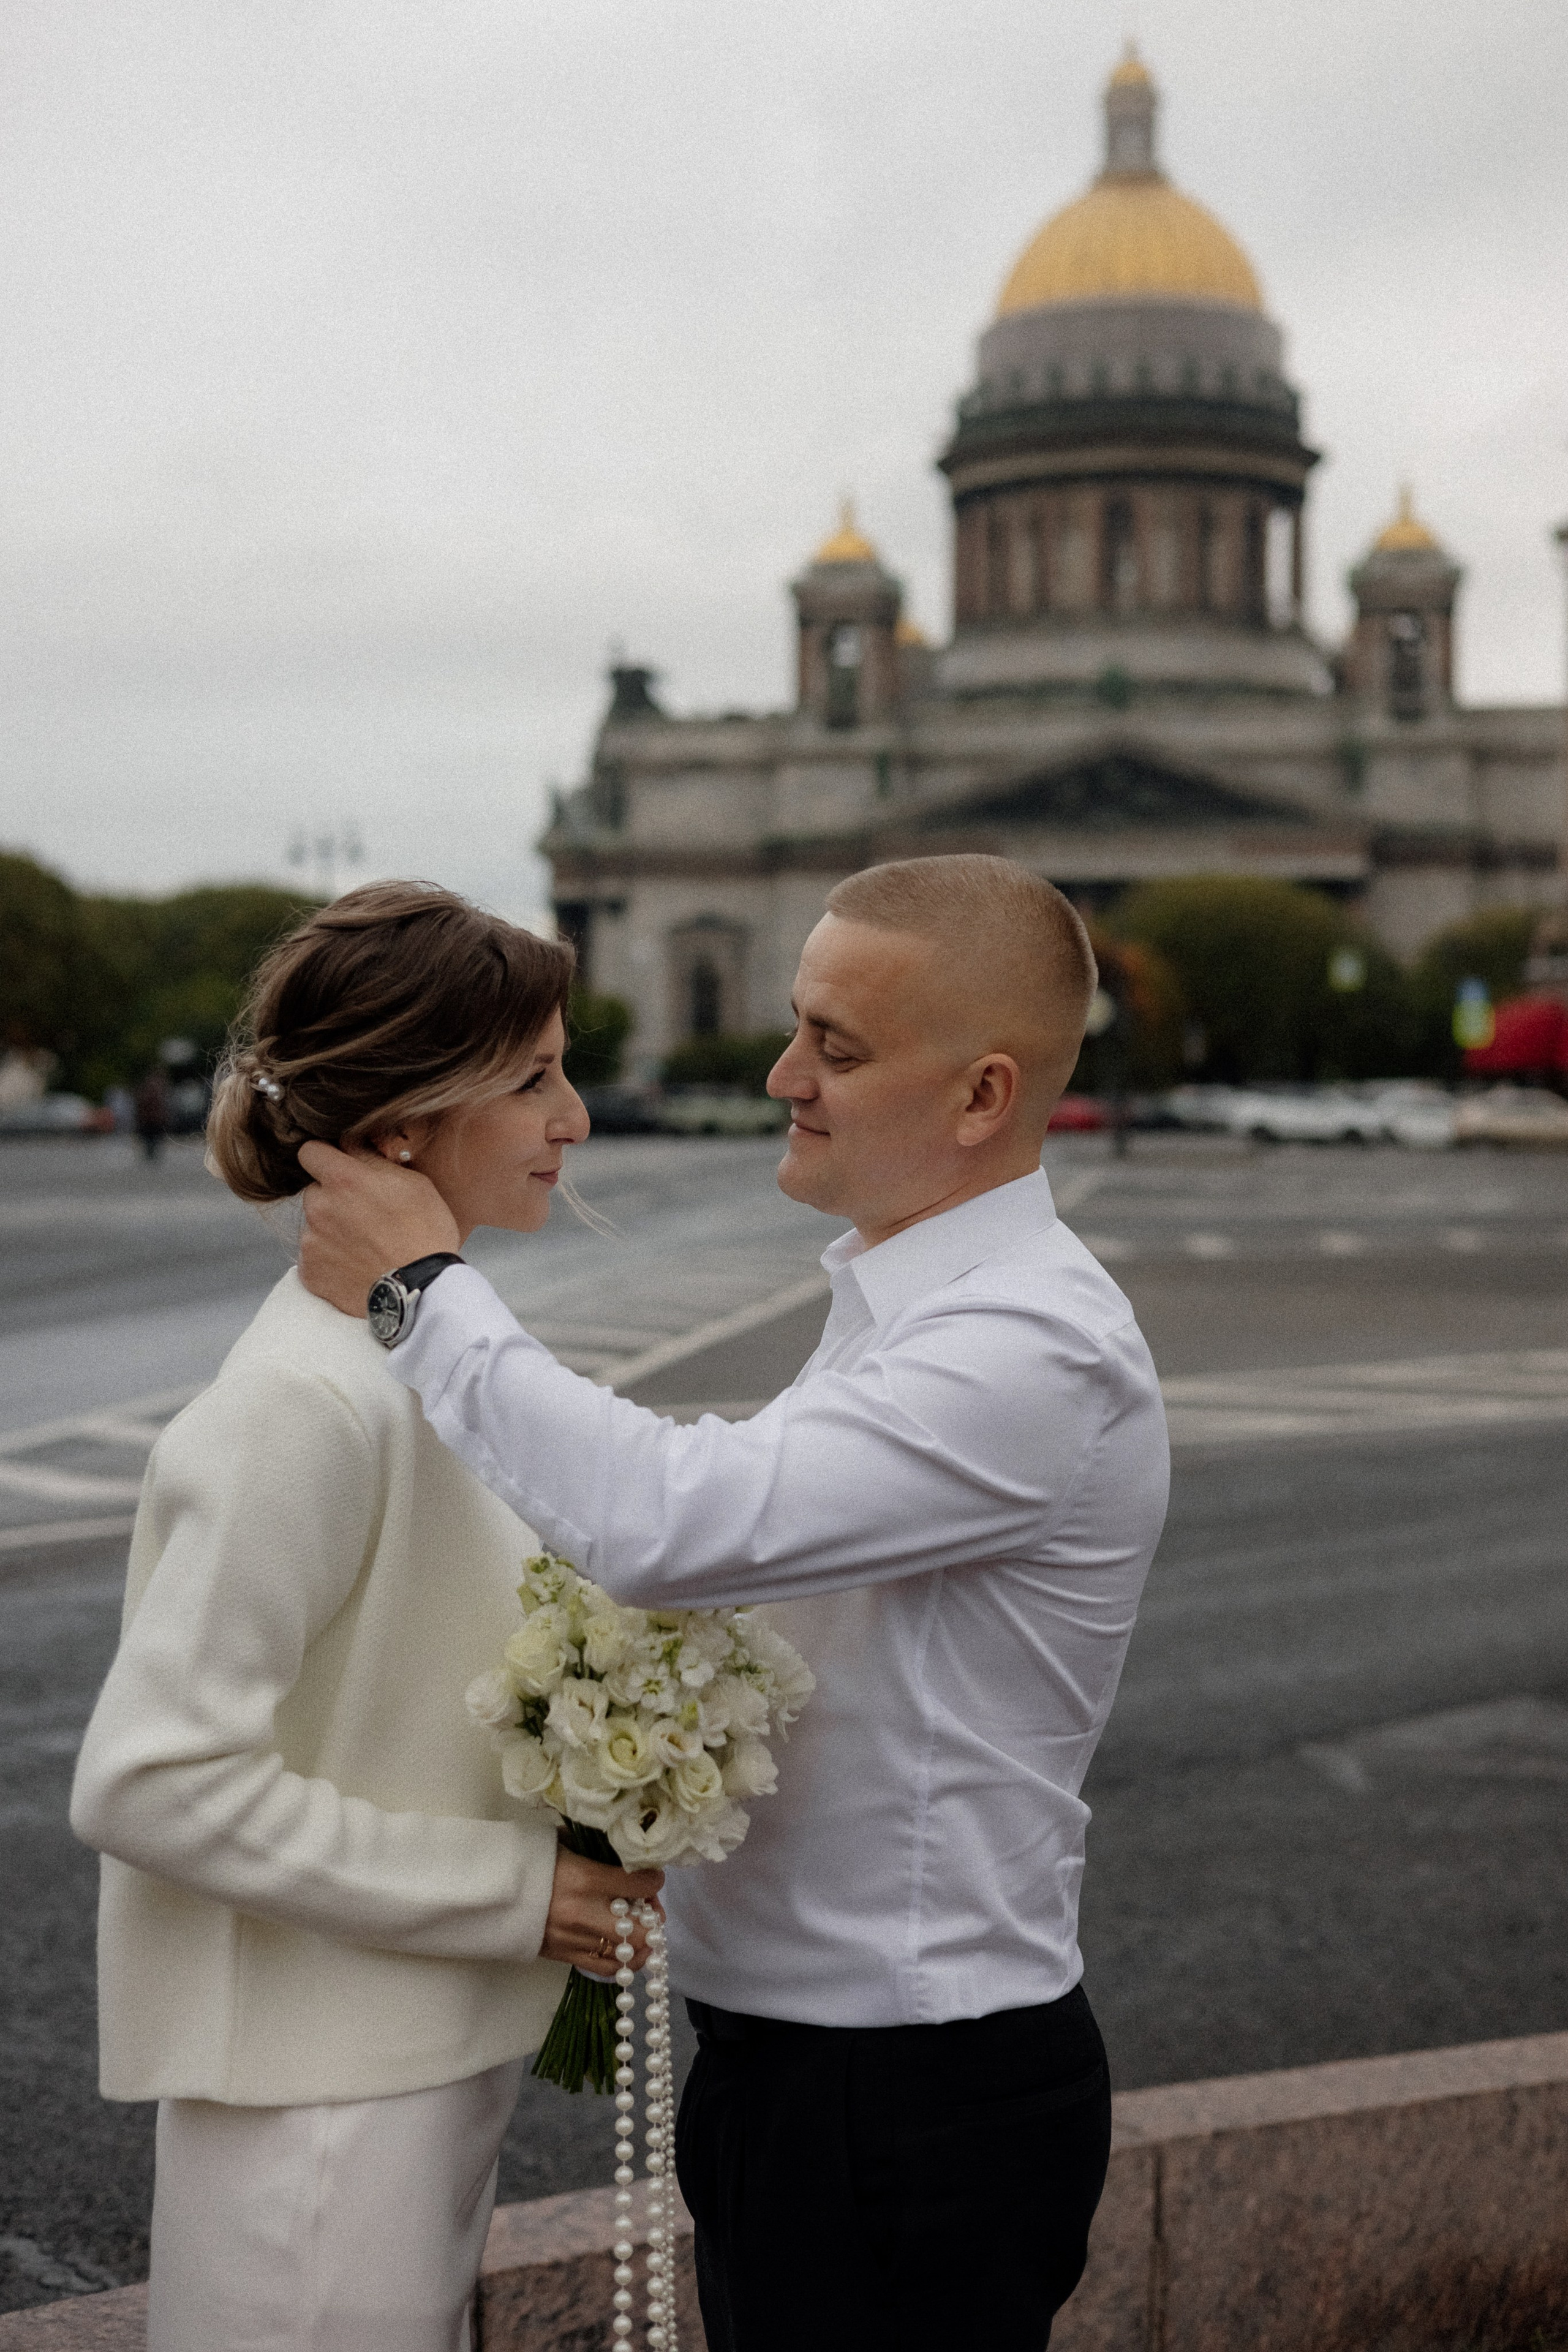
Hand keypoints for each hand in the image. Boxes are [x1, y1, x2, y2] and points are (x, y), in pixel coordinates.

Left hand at [297, 1141, 459, 1315]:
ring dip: (332, 1231)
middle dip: (333, 1198)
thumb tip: (352, 1145)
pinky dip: (330, 1261)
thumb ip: (374, 1160)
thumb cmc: (425, 1234)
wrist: (422, 1291)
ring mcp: (310, 1242)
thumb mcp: (413, 1183)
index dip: (325, 1158)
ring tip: (364, 1247)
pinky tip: (356, 1266)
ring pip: (314, 1226)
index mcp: (343, 1179)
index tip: (338, 1168)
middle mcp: (319, 1207)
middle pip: (315, 1192)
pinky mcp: (309, 1272)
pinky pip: (313, 1258)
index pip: (310, 1151)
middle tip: (363, 1216)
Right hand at [540, 1847, 664, 1976]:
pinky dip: (622, 1961)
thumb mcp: (563, 1844)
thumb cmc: (530, 1861)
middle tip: (649, 1908)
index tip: (652, 1877)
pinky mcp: (565, 1958)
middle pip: (641, 1932)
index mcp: (586, 1879)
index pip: (640, 1886)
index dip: (654, 1881)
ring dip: (641, 1944)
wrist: (491, 1893)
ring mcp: (575, 1941)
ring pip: (627, 1957)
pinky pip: (606, 1969)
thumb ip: (595, 1849)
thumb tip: (622, 1851)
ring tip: (639, 1930)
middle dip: (653, 1920)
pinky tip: (623, 1948)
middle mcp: (585, 1915)